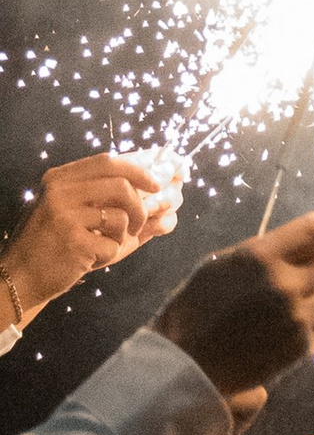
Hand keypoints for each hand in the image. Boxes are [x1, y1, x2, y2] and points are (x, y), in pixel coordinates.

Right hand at [3, 153, 182, 319]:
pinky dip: (111, 252)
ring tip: (114, 241)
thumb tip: (169, 196)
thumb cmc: (60, 242)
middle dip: (141, 204)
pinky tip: (93, 257)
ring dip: (127, 231)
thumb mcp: (83, 215)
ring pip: (120, 214)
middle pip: (120, 184)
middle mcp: (60, 191)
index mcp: (61, 177)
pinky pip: (112, 243)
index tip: (159, 181)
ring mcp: (64, 215)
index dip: (140, 169)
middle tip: (142, 221)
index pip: (109, 161)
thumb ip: (118, 202)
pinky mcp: (72, 242)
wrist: (24, 273)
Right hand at [155, 212, 313, 402]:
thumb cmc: (196, 308)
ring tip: (288, 299)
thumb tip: (300, 244)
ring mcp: (296, 317)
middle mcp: (284, 285)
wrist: (188, 363)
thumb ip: (262, 252)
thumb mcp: (220, 265)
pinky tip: (284, 322)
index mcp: (260, 257)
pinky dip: (310, 316)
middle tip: (296, 271)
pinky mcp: (302, 345)